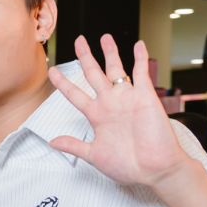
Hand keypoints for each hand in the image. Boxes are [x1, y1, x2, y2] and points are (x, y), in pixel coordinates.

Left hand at [46, 36, 189, 190]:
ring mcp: (127, 99)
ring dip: (110, 53)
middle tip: (78, 41)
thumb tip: (52, 142)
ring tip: (105, 37)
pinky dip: (140, 58)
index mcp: (97, 116)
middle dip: (85, 57)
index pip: (75, 94)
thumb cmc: (128, 166)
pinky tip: (138, 45)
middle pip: (94, 74)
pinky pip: (141, 73)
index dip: (63, 82)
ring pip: (116, 69)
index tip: (52, 71)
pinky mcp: (145, 97)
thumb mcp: (94, 155)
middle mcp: (110, 104)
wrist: (154, 170)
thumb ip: (74, 145)